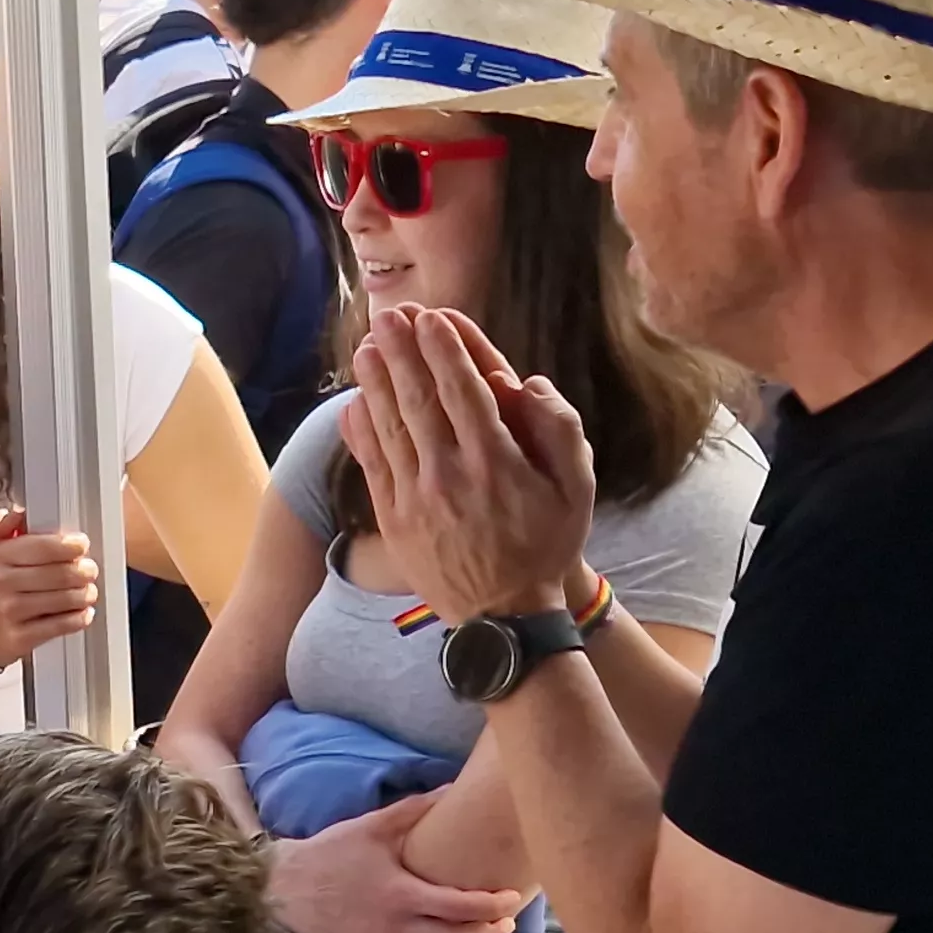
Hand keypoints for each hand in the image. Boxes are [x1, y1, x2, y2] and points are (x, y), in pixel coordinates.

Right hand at [0, 504, 99, 669]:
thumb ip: (6, 530)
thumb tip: (17, 513)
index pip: (42, 546)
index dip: (69, 545)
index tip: (81, 545)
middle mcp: (0, 583)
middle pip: (59, 573)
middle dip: (83, 571)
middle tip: (89, 570)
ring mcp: (9, 611)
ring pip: (63, 599)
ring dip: (84, 595)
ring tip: (87, 592)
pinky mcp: (19, 637)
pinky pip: (60, 625)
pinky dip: (78, 618)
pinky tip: (82, 613)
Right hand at [267, 793, 523, 932]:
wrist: (282, 888)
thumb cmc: (330, 854)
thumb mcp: (373, 826)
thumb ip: (416, 810)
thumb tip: (454, 788)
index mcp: (403, 894)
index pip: (462, 908)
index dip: (494, 906)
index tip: (512, 898)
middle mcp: (397, 928)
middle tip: (505, 924)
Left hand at [347, 305, 594, 624]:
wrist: (504, 616)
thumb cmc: (546, 546)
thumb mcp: (579, 490)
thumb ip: (561, 431)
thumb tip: (528, 383)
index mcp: (497, 461)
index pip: (463, 391)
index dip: (443, 350)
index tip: (430, 318)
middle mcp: (450, 475)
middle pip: (418, 400)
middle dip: (401, 353)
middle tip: (387, 317)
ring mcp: (416, 498)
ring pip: (390, 427)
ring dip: (375, 383)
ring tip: (365, 347)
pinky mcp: (393, 520)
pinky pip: (372, 466)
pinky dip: (360, 432)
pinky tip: (353, 403)